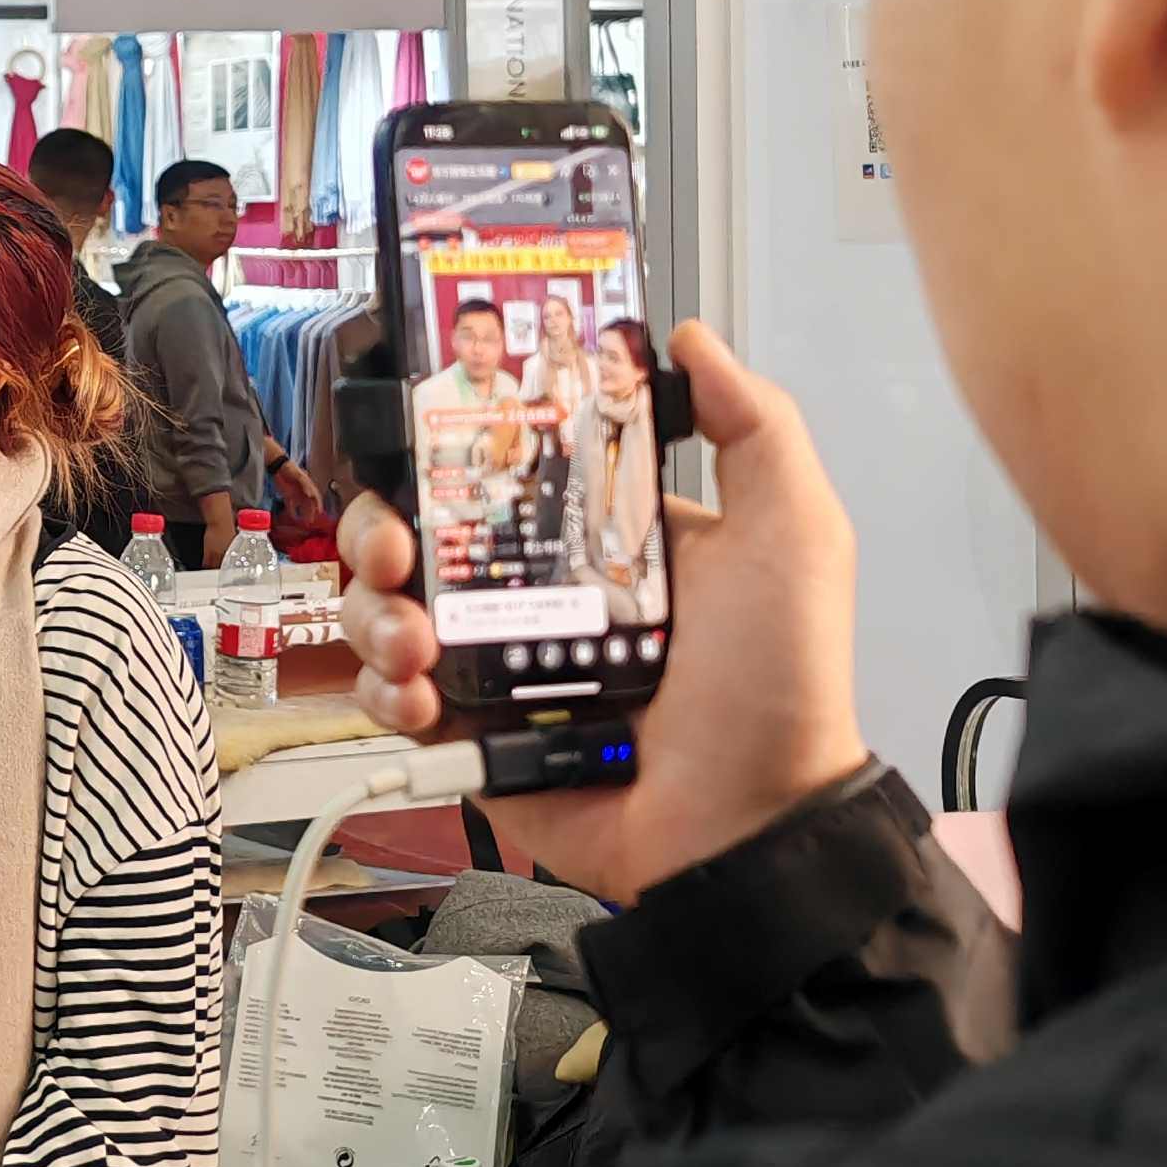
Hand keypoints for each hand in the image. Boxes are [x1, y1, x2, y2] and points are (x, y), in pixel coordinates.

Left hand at [274, 457, 323, 522]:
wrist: (278, 466)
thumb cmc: (290, 469)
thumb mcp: (299, 475)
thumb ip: (305, 484)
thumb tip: (311, 495)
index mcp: (308, 486)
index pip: (315, 497)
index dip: (318, 505)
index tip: (319, 512)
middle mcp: (303, 492)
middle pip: (309, 504)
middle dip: (311, 513)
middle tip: (312, 521)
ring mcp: (295, 494)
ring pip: (301, 507)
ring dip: (304, 514)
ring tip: (305, 522)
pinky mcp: (287, 496)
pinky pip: (291, 506)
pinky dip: (292, 512)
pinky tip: (293, 518)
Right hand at [335, 319, 866, 908]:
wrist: (748, 826)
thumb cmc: (780, 689)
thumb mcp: (791, 531)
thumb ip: (754, 424)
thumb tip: (694, 340)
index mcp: (602, 540)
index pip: (500, 471)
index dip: (448, 453)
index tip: (427, 448)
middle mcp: (543, 597)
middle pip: (419, 536)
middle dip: (381, 531)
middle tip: (395, 551)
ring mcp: (501, 668)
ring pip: (388, 612)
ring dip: (375, 613)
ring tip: (413, 642)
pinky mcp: (473, 737)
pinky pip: (391, 701)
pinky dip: (384, 694)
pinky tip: (418, 696)